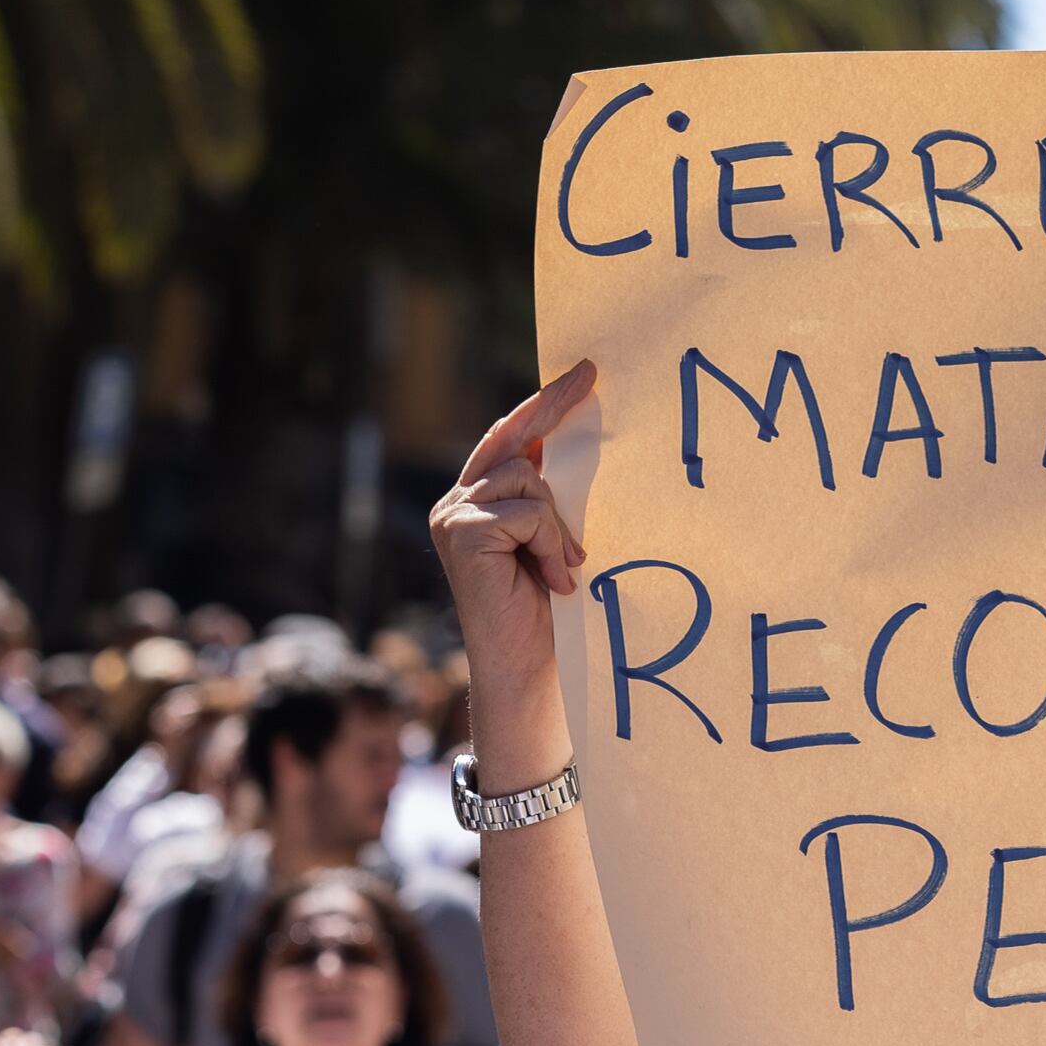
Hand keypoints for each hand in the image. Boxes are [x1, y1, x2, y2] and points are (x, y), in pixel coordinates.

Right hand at [428, 362, 595, 733]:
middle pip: (512, 437)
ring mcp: (454, 516)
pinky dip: (551, 543)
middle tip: (591, 375)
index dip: (544, 404)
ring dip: (560, 523)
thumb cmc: (550, 613)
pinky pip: (529, 512)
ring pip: (528, 478)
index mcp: (477, 501)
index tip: (583, 374)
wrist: (529, 671)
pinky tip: (554, 580)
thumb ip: (553, 497)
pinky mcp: (463, 532)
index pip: (510, 438)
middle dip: (554, 406)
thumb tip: (583, 442)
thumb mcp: (555, 540)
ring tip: (566, 566)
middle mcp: (456, 503)